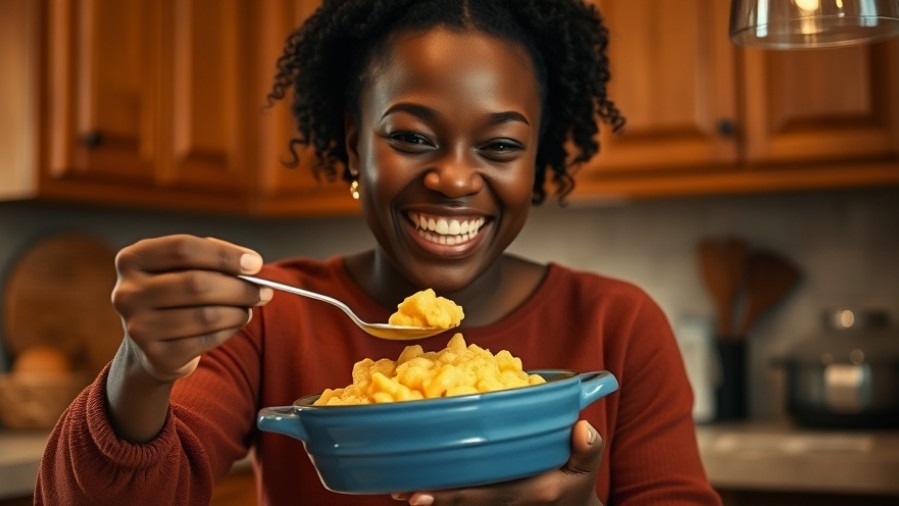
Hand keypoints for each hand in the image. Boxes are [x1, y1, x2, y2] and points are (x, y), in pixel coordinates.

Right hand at [112, 234, 272, 382]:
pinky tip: (234, 324)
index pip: (182, 248)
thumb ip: (213, 260)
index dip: (224, 254)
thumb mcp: (183, 269)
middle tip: (264, 291)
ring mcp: (138, 327)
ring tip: (249, 308)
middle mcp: (127, 292)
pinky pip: (206, 340)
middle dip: (239, 288)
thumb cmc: (175, 296)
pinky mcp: (155, 355)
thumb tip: (251, 265)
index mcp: (132, 259)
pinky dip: (229, 330)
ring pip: (205, 315)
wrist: (149, 347)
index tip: (255, 263)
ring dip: (239, 311)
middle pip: (196, 283)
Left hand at [392, 420, 604, 505]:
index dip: (452, 496)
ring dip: (431, 495)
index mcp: (526, 493)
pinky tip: (417, 481)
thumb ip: (588, 448)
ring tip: (398, 486)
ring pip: (459, 501)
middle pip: (463, 502)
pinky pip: (464, 498)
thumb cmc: (575, 484)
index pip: (483, 495)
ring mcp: (497, 503)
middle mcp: (506, 502)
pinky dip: (442, 492)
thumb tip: (583, 428)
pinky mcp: (490, 500)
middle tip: (401, 490)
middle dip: (432, 497)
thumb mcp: (587, 469)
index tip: (422, 494)